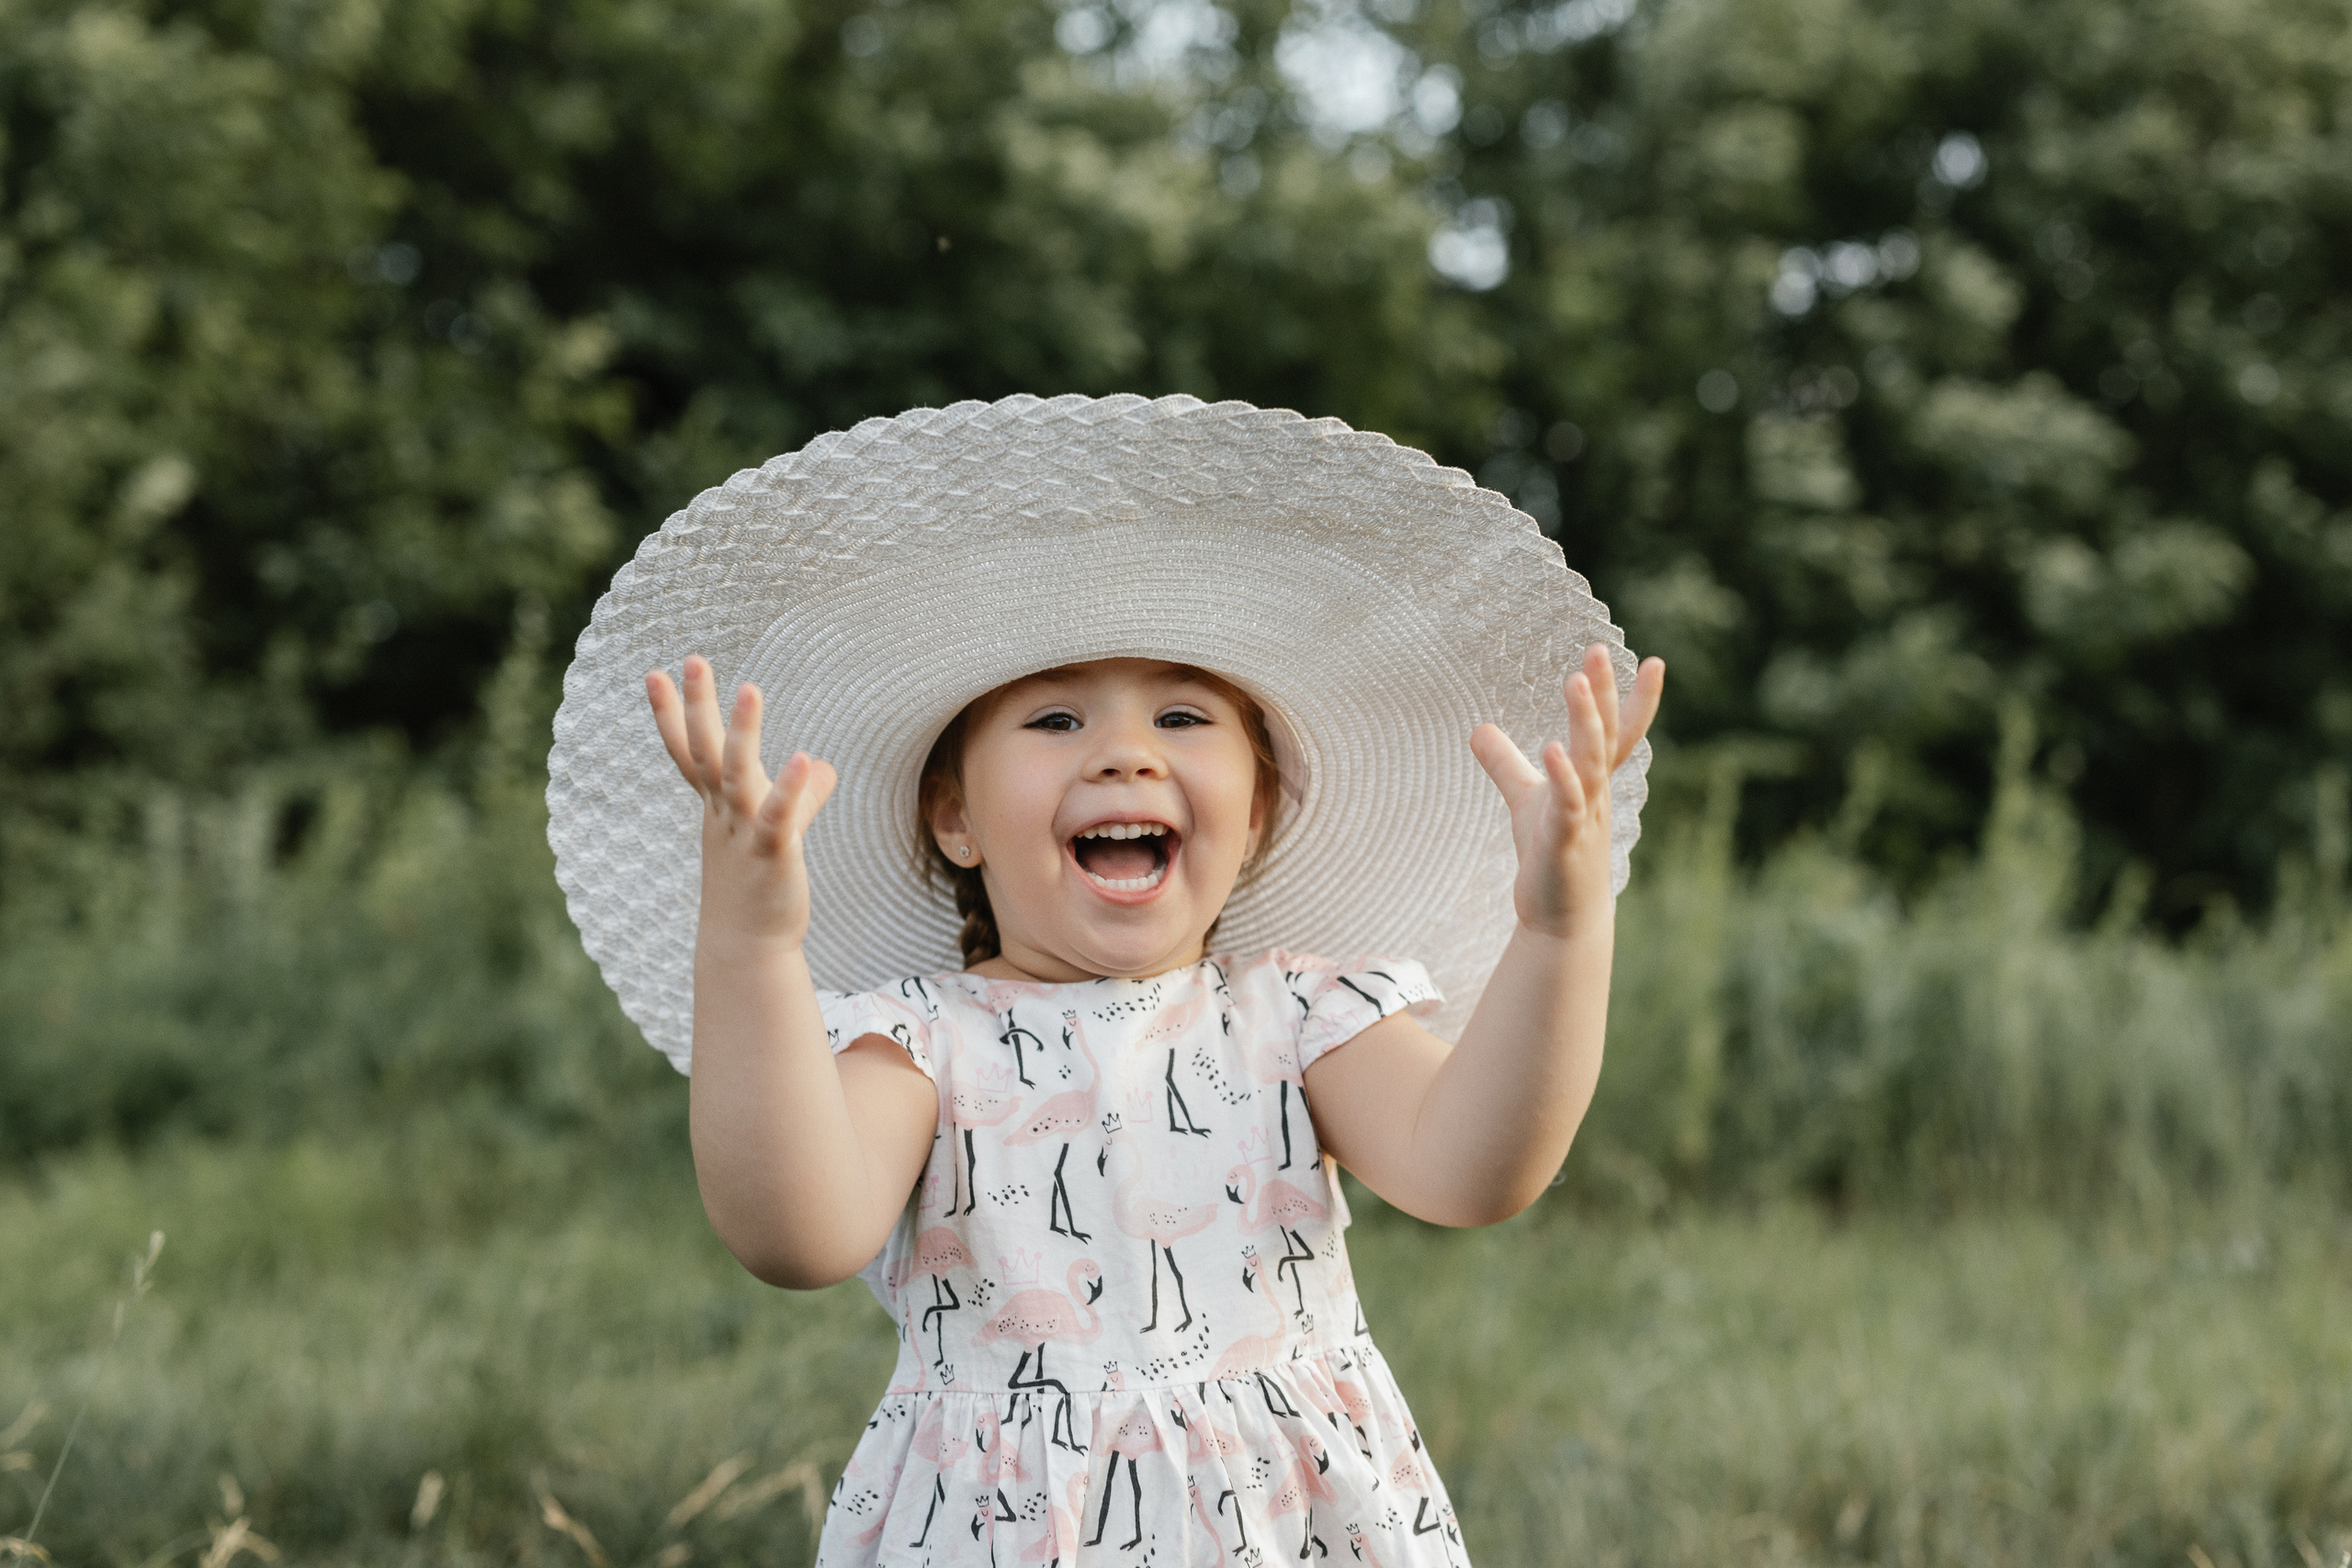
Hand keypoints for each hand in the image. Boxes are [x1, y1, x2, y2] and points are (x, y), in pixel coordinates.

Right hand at [647, 654, 837, 951]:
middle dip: (697, 706)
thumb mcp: (779, 834)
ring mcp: (743, 834)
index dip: (673, 714)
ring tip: (749, 689)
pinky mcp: (771, 855)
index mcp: (718, 807)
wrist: (749, 949)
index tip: (654, 673)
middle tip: (693, 659)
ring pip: (738, 777)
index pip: (689, 752)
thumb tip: (824, 767)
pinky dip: (788, 789)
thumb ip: (801, 797)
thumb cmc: (758, 889)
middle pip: (705, 752)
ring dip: (742, 733)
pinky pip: (778, 818)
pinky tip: (805, 758)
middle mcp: (723, 814)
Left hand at [1469, 644, 1664, 940]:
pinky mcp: (1564, 841)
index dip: (1636, 700)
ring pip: (1589, 762)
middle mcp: (1595, 794)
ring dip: (1585, 722)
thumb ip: (1506, 763)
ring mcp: (1584, 817)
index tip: (1653, 661)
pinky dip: (1562, 777)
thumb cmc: (1550, 856)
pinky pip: (1567, 804)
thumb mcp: (1525, 800)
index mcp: (1591, 780)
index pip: (1618, 732)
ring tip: (1575, 681)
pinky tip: (1552, 749)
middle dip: (1603, 694)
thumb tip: (1478, 728)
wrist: (1559, 919)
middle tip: (1599, 650)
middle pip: (1603, 736)